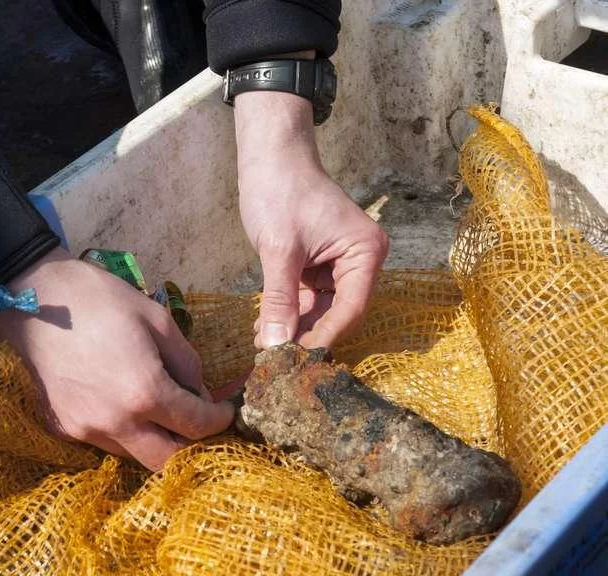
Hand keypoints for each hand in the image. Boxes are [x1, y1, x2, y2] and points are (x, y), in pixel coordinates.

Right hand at [0, 248, 233, 470]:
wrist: (33, 297)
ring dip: (155, 441)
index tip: (225, 412)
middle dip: (190, 446)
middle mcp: (115, 422)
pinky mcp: (62, 427)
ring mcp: (84, 430)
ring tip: (163, 414)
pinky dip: (124, 432)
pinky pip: (104, 441)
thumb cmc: (99, 299)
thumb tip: (199, 393)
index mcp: (144, 392)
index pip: (195, 426)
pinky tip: (124, 405)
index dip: (218, 421)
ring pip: (134, 455)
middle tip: (199, 424)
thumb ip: (186, 362)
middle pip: (166, 461)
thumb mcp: (157, 319)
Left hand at [234, 91, 388, 348]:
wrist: (269, 158)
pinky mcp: (318, 266)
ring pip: (319, 310)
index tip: (298, 361)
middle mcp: (360, 260)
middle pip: (337, 313)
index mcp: (366, 251)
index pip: (350, 308)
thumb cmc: (280, 191)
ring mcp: (339, 265)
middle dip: (305, 336)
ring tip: (263, 349)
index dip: (324, 336)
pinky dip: (287, 313)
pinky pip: (306, 299)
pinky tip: (264, 330)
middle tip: (276, 363)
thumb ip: (279, 300)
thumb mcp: (278, 250)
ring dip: (292, 328)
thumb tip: (274, 345)